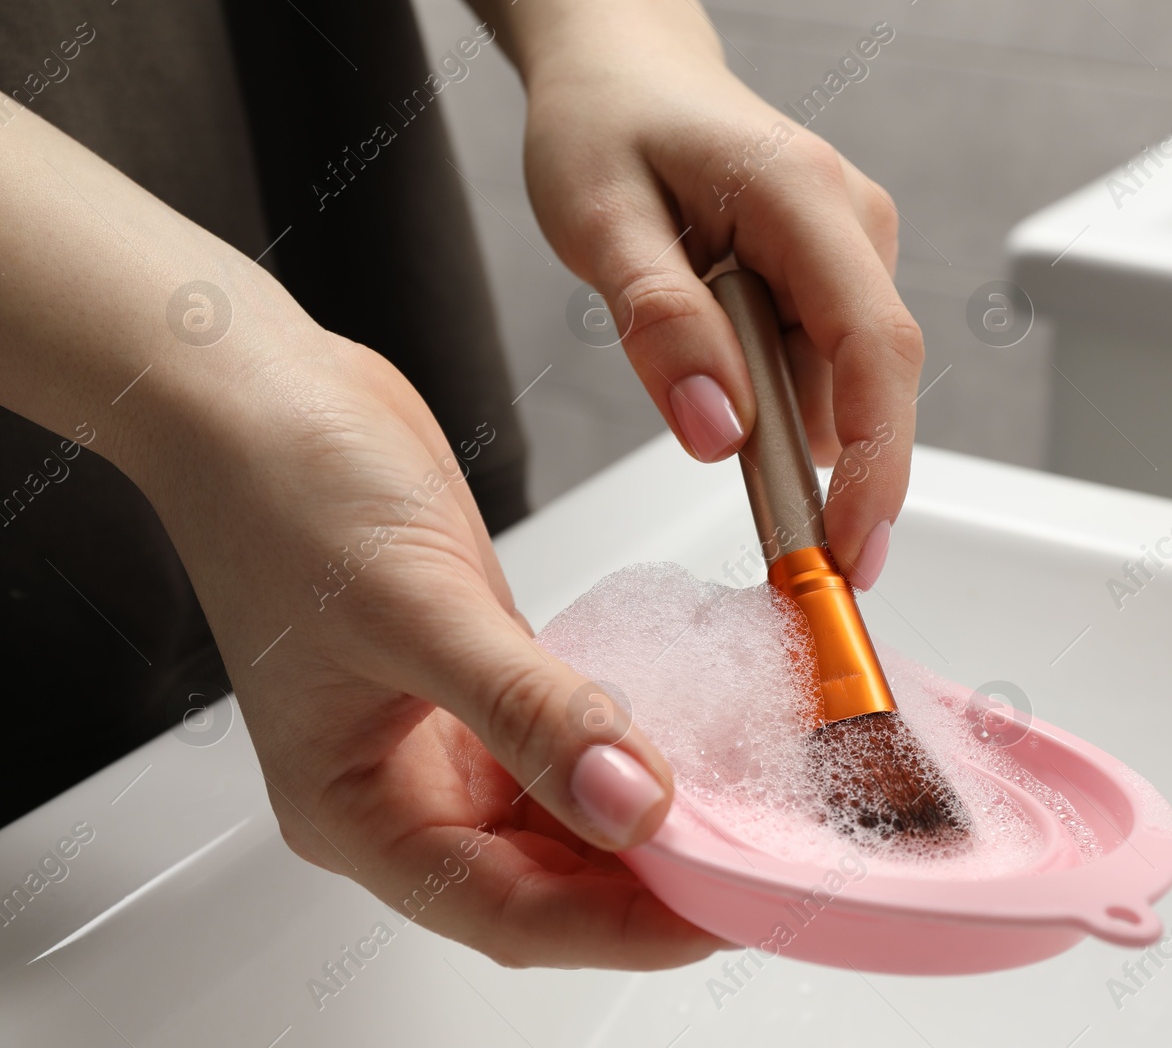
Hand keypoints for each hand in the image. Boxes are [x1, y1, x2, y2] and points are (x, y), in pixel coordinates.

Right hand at [138, 326, 722, 968]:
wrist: (263, 392)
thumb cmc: (286, 492)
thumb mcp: (419, 609)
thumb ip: (528, 711)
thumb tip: (629, 800)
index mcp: (356, 809)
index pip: (511, 911)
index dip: (624, 929)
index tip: (724, 908)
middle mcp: (404, 789)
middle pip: (549, 881)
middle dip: (652, 884)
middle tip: (757, 865)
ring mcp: (447, 737)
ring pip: (567, 817)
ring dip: (652, 820)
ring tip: (743, 816)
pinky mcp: (485, 681)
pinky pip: (572, 743)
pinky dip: (632, 750)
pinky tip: (694, 745)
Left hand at [513, 0, 923, 588]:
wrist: (622, 67)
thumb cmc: (608, 121)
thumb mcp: (600, 218)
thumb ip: (659, 323)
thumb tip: (719, 431)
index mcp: (804, 197)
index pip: (874, 348)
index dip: (877, 462)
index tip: (850, 548)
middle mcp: (851, 223)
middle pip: (870, 381)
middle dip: (833, 475)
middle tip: (773, 540)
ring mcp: (850, 250)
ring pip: (840, 384)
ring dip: (783, 428)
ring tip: (695, 388)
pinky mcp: (832, 276)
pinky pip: (819, 367)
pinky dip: (777, 401)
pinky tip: (719, 371)